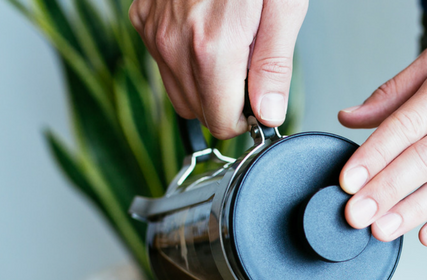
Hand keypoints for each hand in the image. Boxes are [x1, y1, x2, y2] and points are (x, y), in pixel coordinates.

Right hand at [129, 0, 307, 137]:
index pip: (222, 121)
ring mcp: (154, 31)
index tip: (261, 100)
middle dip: (226, 103)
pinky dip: (185, 60)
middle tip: (250, 72)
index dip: (247, 118)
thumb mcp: (283, 10)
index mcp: (212, 48)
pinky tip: (207, 33)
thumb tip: (268, 114)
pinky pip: (162, 62)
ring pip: (177, 91)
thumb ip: (273, 67)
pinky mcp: (143, 18)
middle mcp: (175, 43)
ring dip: (205, 84)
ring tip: (232, 50)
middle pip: (198, 111)